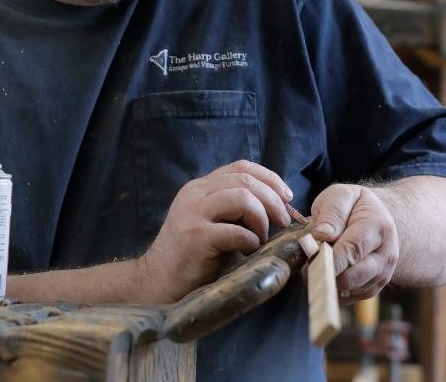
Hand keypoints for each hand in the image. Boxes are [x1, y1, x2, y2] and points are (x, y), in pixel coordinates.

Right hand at [140, 159, 292, 303]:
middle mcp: (195, 193)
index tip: (287, 197)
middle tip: (283, 222)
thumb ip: (235, 208)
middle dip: (273, 200)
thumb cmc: (193, 255)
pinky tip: (248, 251)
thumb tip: (278, 207)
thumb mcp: (212, 221)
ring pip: (243, 198)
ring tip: (261, 238)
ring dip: (262, 219)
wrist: (158, 280)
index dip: (270, 178)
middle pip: (246, 180)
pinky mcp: (197, 236)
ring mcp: (194, 213)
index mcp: (200, 187)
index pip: (241, 167)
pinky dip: (251, 240)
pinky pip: (236, 231)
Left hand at [310, 184, 398, 302]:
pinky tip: (326, 270)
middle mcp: (386, 255)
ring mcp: (382, 275)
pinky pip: (347, 298)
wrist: (377, 220)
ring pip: (348, 289)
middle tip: (307, 260)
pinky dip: (331, 288)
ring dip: (327, 279)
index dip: (330, 258)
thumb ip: (333, 212)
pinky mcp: (372, 289)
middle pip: (352, 276)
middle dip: (325, 271)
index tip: (310, 258)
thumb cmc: (354, 206)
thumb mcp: (342, 195)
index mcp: (379, 227)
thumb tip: (323, 235)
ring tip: (316, 261)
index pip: (353, 249)